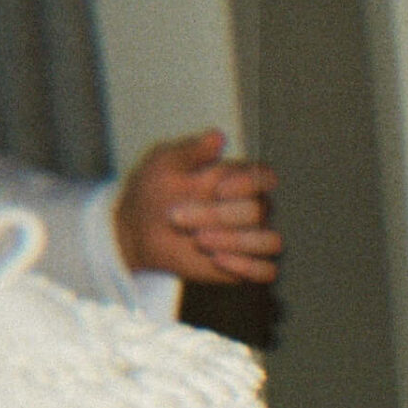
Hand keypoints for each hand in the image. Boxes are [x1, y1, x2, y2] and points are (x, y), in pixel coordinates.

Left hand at [116, 129, 281, 283]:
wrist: (137, 229)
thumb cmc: (153, 192)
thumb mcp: (164, 163)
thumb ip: (191, 150)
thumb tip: (217, 136)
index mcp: (239, 180)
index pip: (264, 177)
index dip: (249, 183)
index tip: (218, 189)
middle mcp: (253, 209)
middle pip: (258, 211)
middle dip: (218, 215)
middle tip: (178, 217)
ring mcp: (253, 239)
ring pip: (270, 241)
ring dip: (236, 241)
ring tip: (199, 239)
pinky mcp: (247, 267)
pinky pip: (267, 271)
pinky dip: (247, 266)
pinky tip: (216, 259)